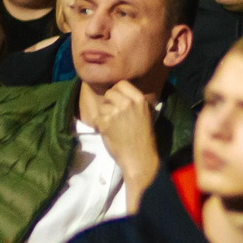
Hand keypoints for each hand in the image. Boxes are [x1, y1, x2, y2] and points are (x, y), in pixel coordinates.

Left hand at [79, 81, 161, 200]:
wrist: (140, 158)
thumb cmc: (144, 139)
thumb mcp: (145, 115)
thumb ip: (134, 103)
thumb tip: (122, 94)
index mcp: (139, 100)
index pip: (121, 83)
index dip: (117, 91)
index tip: (117, 99)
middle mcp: (127, 103)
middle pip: (110, 93)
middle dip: (109, 102)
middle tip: (114, 114)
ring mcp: (115, 113)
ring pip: (102, 106)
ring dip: (104, 115)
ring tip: (113, 126)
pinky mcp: (105, 123)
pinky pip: (96, 119)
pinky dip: (99, 126)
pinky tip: (108, 133)